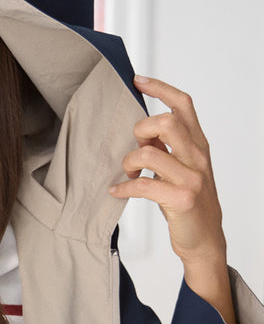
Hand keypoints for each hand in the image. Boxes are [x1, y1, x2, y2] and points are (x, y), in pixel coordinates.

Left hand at [110, 75, 238, 323]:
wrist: (205, 241)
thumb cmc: (188, 203)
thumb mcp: (182, 169)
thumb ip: (168, 148)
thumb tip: (142, 130)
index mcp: (198, 146)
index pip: (183, 106)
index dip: (160, 89)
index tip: (138, 81)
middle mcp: (198, 159)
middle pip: (167, 122)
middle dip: (141, 129)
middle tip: (136, 147)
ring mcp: (192, 179)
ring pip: (150, 152)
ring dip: (129, 161)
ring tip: (127, 173)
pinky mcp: (181, 200)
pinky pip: (143, 185)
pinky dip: (123, 186)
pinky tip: (118, 190)